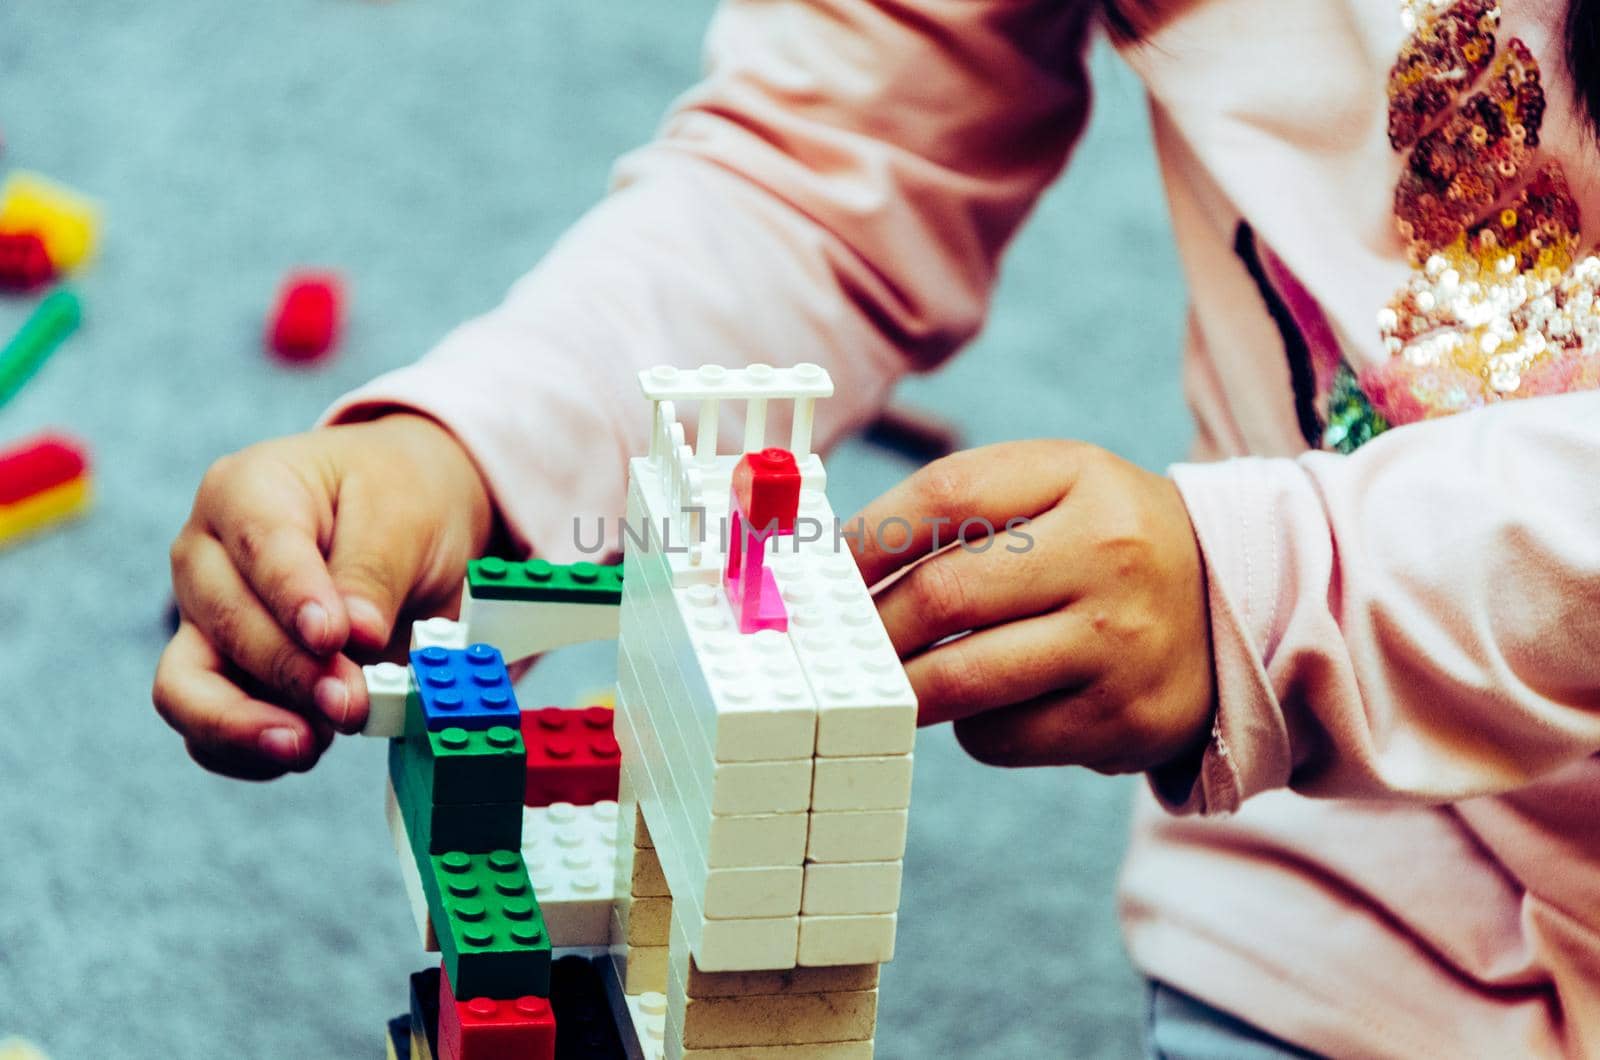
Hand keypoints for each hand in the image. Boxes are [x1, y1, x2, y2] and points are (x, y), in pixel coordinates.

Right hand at [153, 414, 493, 779]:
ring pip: (186, 688)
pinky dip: (252, 752)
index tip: (333, 638)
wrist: (405, 523)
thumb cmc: (398, 500)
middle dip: (291, 673)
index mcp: (246, 492)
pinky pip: (208, 732)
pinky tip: (308, 747)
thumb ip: (374, 573)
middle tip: (353, 701)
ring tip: (313, 743)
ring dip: (249, 726)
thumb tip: (354, 638)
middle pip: (224, 626)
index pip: (260, 549)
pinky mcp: (221, 676)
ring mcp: (205, 621)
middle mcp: (207, 556)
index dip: (294, 598)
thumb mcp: (403, 514)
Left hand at [851, 440, 1213, 773]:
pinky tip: (983, 704)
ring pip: (961, 679)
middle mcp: (1108, 555)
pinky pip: (998, 737)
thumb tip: (839, 562)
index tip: (827, 569)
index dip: (867, 536)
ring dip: (903, 686)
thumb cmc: (1104, 543)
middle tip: (838, 644)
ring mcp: (1118, 644)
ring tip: (885, 680)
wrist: (1235, 610)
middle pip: (943, 595)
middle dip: (871, 626)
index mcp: (1081, 477)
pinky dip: (967, 726)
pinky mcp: (1118, 721)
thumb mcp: (1057, 486)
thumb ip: (959, 504)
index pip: (946, 495)